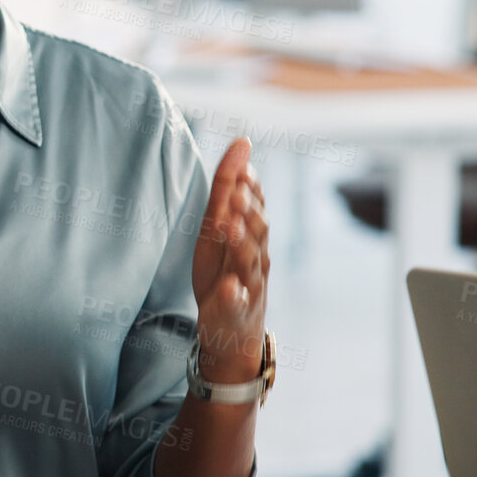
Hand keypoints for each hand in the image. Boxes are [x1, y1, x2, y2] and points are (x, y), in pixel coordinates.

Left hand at [190, 138, 269, 385]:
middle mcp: (255, 258)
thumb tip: (241, 147)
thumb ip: (227, 192)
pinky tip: (229, 287)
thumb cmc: (226, 273)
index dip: (249, 185)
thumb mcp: (219, 232)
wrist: (233, 330)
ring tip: (229, 225)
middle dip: (248, 210)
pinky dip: (234, 295)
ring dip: (242, 243)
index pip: (254, 206)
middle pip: (257, 231)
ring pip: (249, 263)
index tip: (244, 159)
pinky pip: (237, 304)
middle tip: (238, 190)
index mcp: (250, 237)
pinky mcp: (235, 312)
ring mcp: (248, 286)